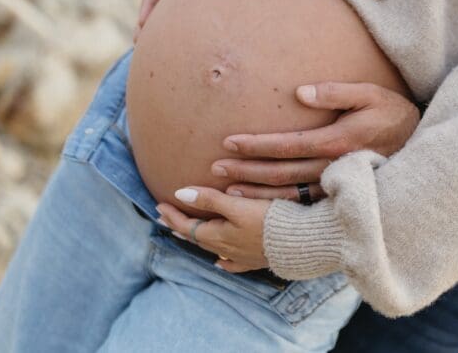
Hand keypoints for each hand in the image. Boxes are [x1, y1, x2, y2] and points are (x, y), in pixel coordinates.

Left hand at [156, 188, 270, 271]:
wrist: (298, 243)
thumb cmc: (269, 220)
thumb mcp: (238, 205)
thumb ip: (210, 199)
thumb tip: (180, 194)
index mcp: (218, 235)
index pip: (188, 226)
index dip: (173, 215)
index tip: (159, 205)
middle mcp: (225, 249)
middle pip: (197, 237)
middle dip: (180, 226)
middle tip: (164, 218)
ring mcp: (240, 257)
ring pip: (211, 249)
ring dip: (197, 239)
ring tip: (186, 235)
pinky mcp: (255, 261)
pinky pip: (232, 263)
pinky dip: (222, 261)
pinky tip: (220, 263)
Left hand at [211, 82, 420, 201]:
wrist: (422, 151)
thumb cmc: (394, 115)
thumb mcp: (371, 94)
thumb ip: (335, 91)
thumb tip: (300, 92)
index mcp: (338, 142)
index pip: (287, 145)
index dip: (257, 144)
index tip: (229, 141)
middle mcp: (333, 168)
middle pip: (281, 173)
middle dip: (246, 170)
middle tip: (215, 169)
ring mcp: (336, 185)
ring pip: (289, 195)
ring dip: (256, 193)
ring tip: (228, 190)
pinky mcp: (339, 195)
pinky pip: (303, 205)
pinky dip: (277, 207)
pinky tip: (258, 206)